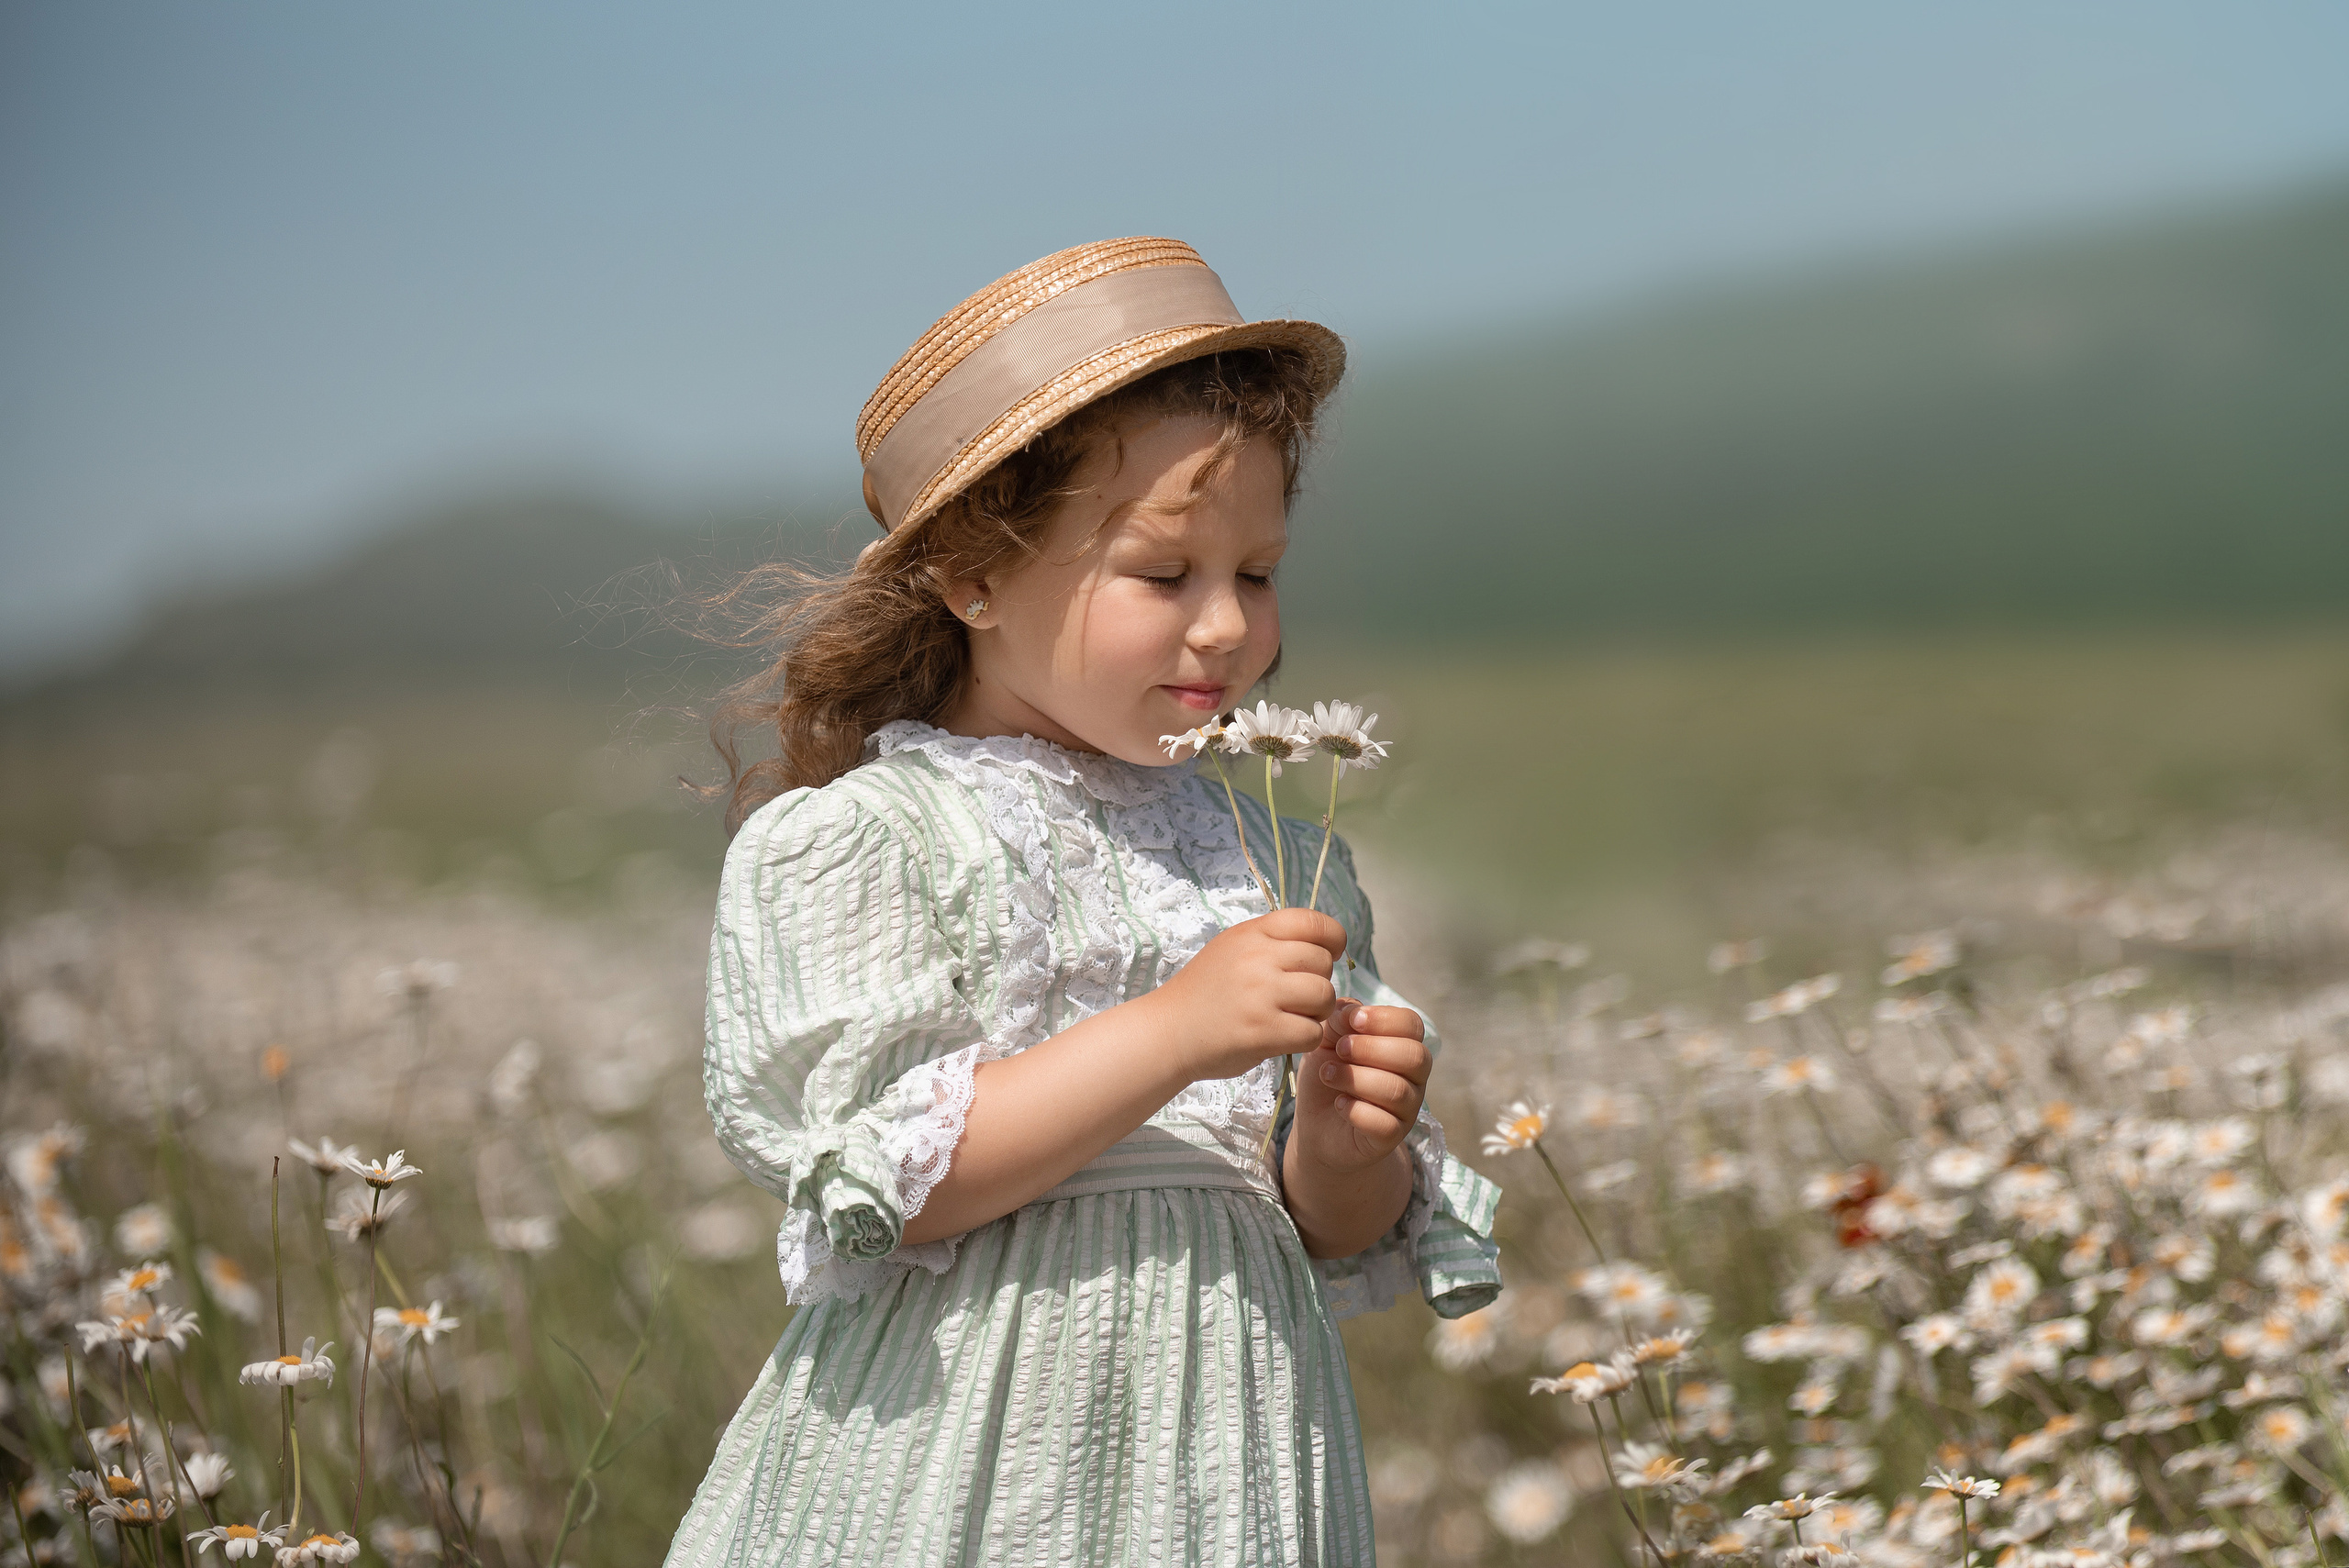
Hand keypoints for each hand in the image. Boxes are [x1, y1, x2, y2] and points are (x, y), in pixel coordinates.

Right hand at [1149, 908, 1346, 1082]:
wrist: (1169, 1031)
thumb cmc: (1206, 991)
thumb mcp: (1233, 948)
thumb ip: (1273, 941)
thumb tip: (1325, 942)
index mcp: (1252, 933)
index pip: (1313, 922)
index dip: (1332, 938)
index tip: (1327, 954)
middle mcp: (1257, 958)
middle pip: (1323, 963)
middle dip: (1319, 981)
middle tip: (1297, 996)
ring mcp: (1261, 995)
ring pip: (1324, 997)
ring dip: (1316, 1012)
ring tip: (1293, 1016)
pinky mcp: (1263, 1031)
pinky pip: (1312, 1032)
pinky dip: (1305, 1038)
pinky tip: (1284, 1037)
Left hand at [1290, 1002, 1427, 1173]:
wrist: (1316, 1123)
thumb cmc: (1329, 1073)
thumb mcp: (1327, 1039)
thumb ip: (1340, 1019)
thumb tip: (1352, 1011)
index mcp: (1403, 1045)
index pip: (1412, 1024)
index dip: (1384, 1019)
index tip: (1352, 1021)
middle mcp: (1413, 1077)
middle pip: (1414, 1056)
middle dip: (1371, 1048)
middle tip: (1339, 1050)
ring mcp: (1406, 1109)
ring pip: (1397, 1090)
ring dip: (1356, 1078)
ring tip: (1327, 1074)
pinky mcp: (1391, 1138)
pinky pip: (1385, 1124)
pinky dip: (1356, 1110)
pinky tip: (1338, 1104)